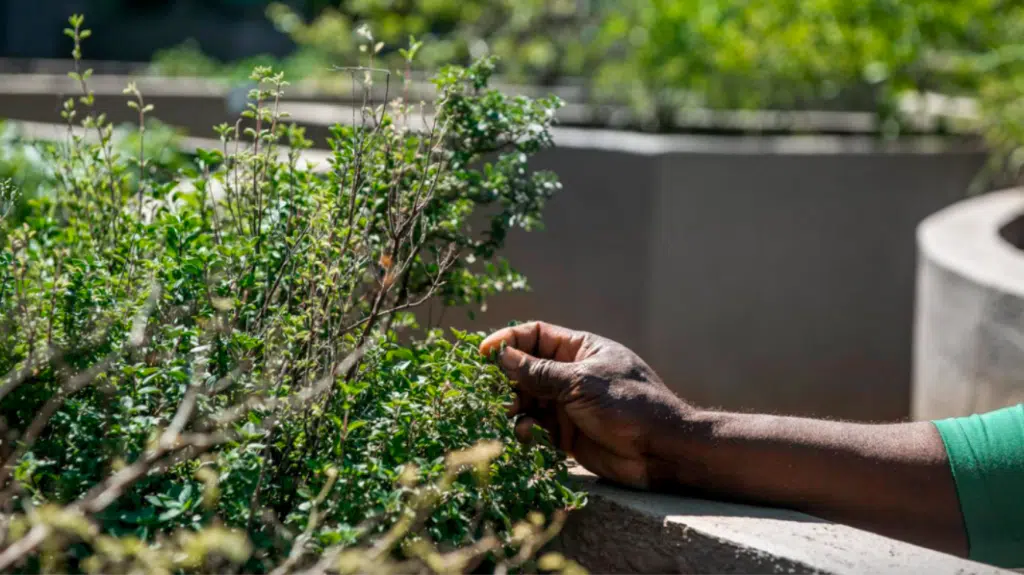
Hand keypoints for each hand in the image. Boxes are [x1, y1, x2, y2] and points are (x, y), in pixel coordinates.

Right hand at [479, 321, 690, 488]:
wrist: (661, 450)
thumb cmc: (629, 405)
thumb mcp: (582, 383)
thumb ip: (540, 371)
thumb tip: (503, 355)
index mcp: (580, 349)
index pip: (535, 335)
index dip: (509, 340)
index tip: (484, 352)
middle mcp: (571, 374)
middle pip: (526, 369)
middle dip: (507, 379)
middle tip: (493, 393)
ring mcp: (569, 404)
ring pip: (528, 399)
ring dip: (514, 406)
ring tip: (510, 414)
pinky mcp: (567, 434)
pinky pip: (537, 426)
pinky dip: (526, 429)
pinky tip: (527, 435)